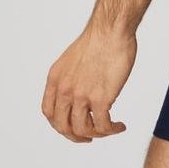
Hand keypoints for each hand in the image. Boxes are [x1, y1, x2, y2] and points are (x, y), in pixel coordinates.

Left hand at [41, 24, 136, 142]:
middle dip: (76, 136)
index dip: (59, 124)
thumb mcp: (72, 60)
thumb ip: (71, 78)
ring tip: (110, 129)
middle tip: (89, 137)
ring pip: (82, 130)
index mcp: (55, 79)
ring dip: (97, 134)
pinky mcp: (100, 99)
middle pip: (62, 126)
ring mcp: (81, 96)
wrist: (111, 30)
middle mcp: (64, 89)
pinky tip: (119, 126)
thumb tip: (81, 92)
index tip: (71, 126)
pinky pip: (102, 126)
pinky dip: (111, 130)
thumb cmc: (99, 39)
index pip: (49, 112)